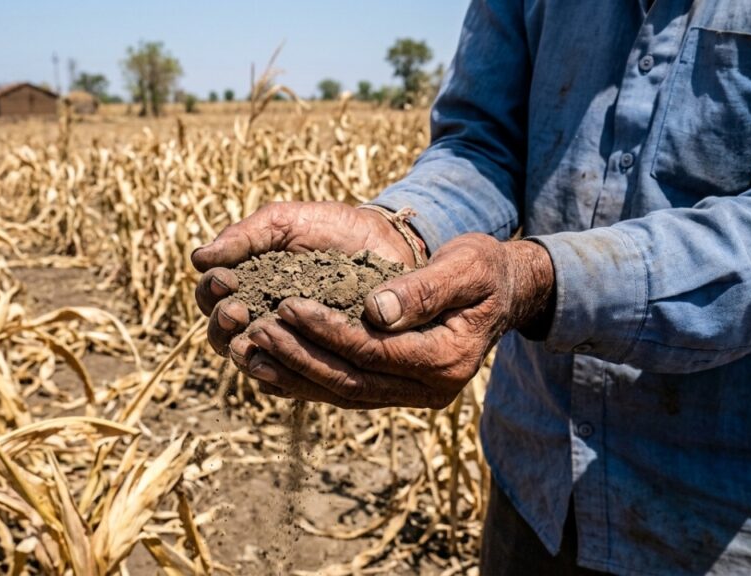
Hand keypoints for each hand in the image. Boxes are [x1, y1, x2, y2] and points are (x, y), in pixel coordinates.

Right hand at [192, 201, 417, 356]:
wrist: (387, 245)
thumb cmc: (333, 229)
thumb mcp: (286, 223)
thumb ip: (245, 236)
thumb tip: (197, 258)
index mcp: (245, 285)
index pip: (209, 297)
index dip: (209, 292)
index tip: (224, 280)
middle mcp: (259, 319)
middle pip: (222, 335)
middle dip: (221, 325)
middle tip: (236, 311)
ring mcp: (286, 345)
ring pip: (250, 361)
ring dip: (242, 353)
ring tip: (249, 340)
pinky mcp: (315, 364)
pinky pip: (288, 381)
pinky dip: (277, 375)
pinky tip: (276, 366)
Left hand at [230, 234, 555, 408]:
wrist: (502, 294)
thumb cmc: (483, 271)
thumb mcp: (465, 266)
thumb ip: (424, 289)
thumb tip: (374, 310)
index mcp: (448, 358)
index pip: (376, 351)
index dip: (328, 330)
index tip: (287, 305)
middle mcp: (430, 388)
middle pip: (352, 380)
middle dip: (300, 355)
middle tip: (255, 329)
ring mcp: (411, 396)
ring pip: (342, 394)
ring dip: (293, 375)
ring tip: (248, 351)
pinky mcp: (394, 392)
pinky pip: (343, 393)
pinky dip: (304, 382)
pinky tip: (268, 365)